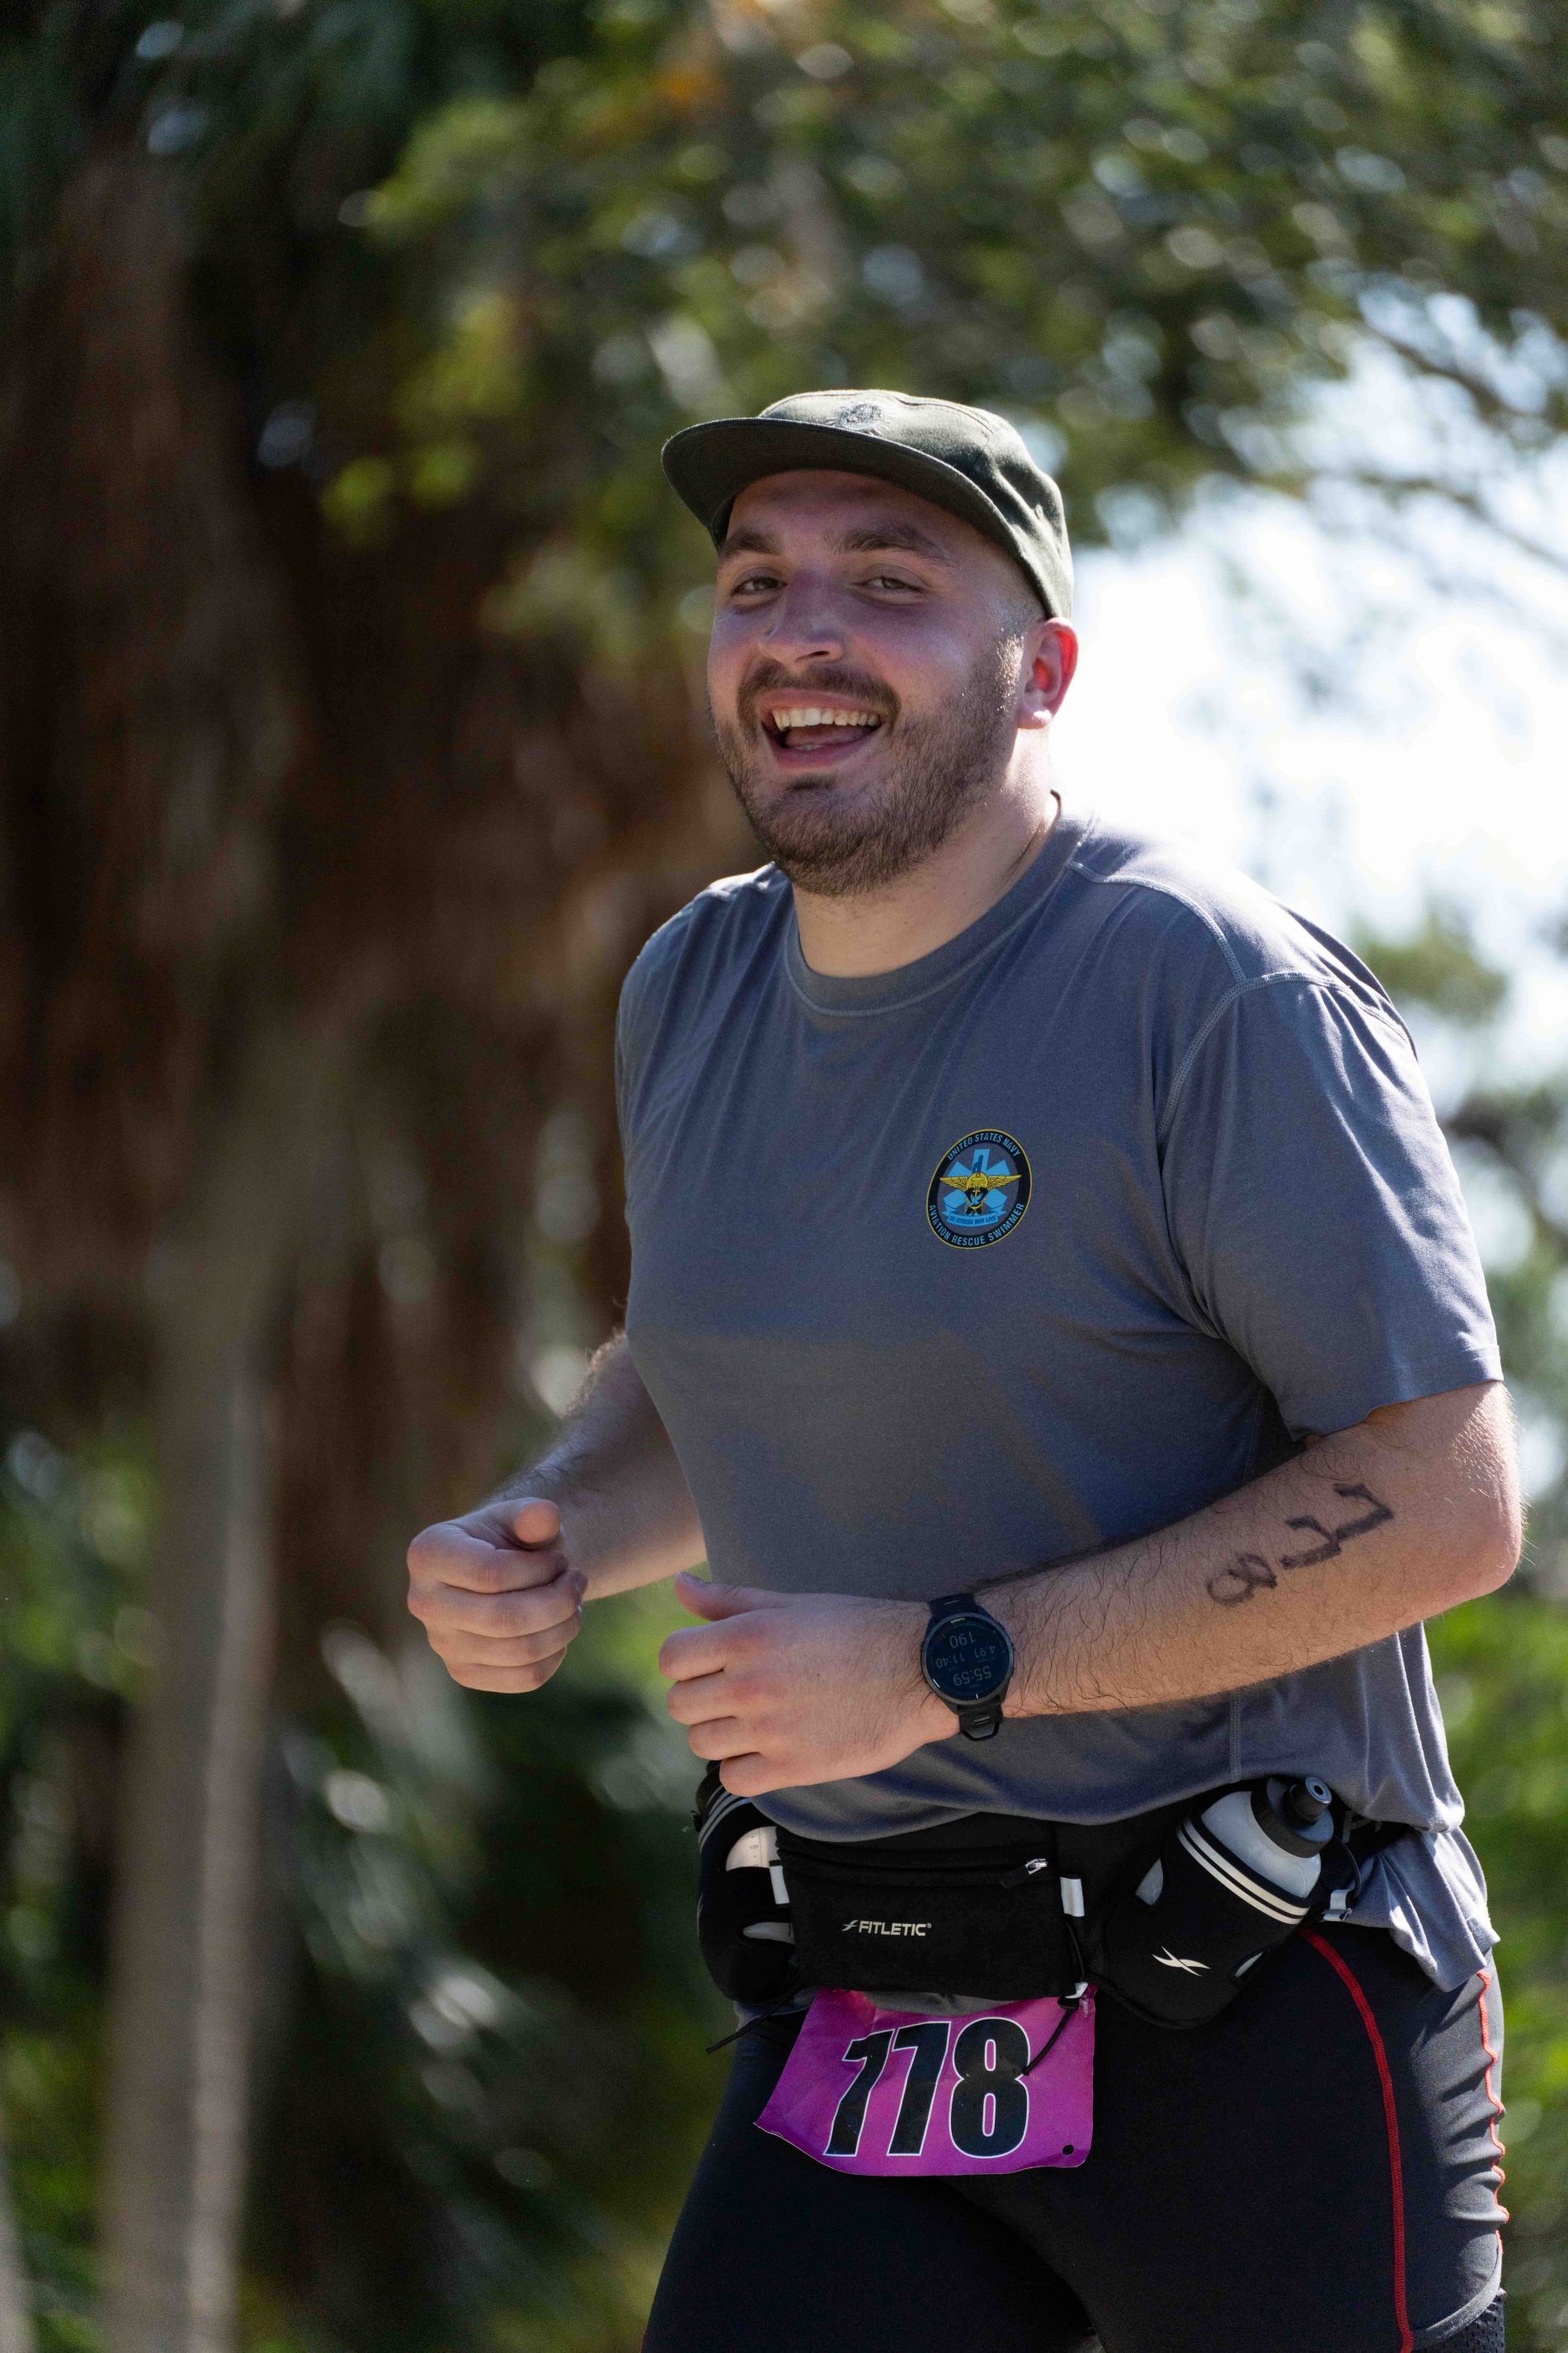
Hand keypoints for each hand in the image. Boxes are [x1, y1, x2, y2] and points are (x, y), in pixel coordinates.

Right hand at [406, 1497, 584, 1691]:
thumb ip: (535, 1514)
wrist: (502, 1570)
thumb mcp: (521, 1517)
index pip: (490, 1574)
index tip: (560, 1558)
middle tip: (578, 1580)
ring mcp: (441, 1644)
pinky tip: (559, 1628)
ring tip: (574, 1601)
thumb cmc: (511, 1538)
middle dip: (559, 1600)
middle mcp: (423, 1602)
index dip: (540, 1568)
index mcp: (428, 1554)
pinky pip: (524, 1678)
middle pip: (505, 1618)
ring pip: (519, 1652)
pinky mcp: (464, 1673)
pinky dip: (555, 1654)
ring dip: (564, 1626)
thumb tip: (547, 1515)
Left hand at [658, 1572, 953, 1796]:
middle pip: (680, 1704)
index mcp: (747, 1637)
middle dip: (700, 1698)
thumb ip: (728, 1600)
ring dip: (718, 1733)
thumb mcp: (791, 1604)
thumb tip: (679, 1584)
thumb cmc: (856, 1629)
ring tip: (749, 1722)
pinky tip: (764, 1749)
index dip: (685, 1662)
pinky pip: (734, 1779)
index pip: (671, 1658)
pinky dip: (742, 1767)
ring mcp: (769, 1730)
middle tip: (733, 1693)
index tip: (708, 1665)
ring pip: (701, 1744)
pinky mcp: (793, 1767)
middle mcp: (750, 1684)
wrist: (919, 1669)